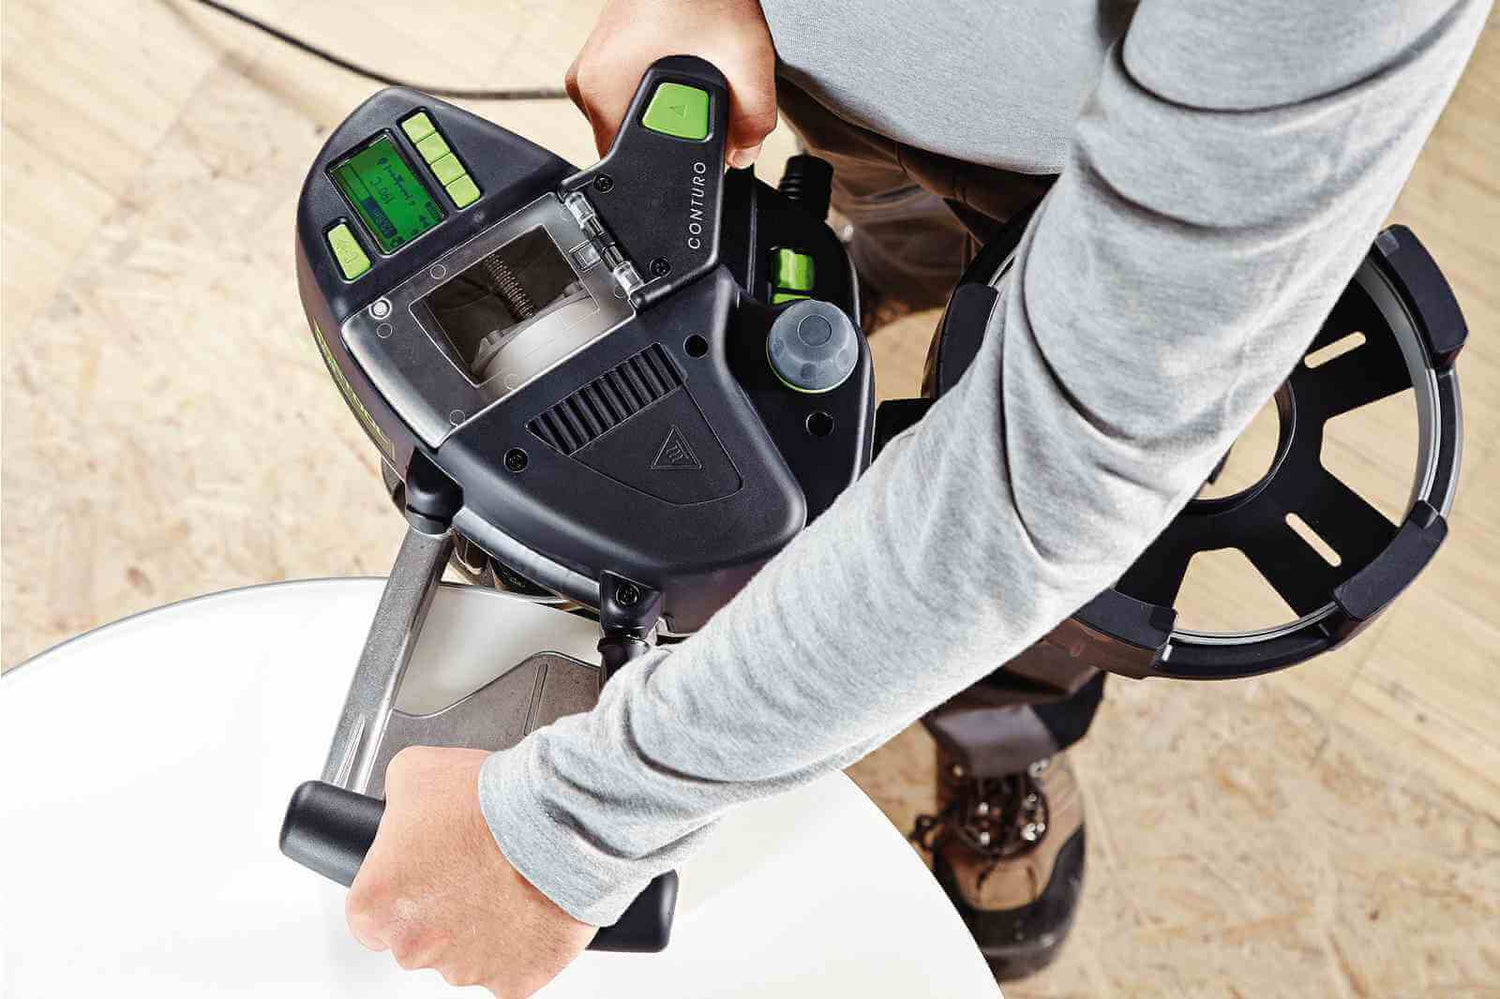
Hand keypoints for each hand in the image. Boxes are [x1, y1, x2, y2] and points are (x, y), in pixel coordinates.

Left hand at [345, 746, 595, 995]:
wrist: (557, 816)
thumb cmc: (491, 799)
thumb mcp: (415, 773)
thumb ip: (396, 808)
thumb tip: (402, 816)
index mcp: (377, 905)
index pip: (371, 917)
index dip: (402, 893)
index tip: (425, 875)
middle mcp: (414, 946)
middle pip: (418, 941)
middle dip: (442, 912)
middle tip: (472, 870)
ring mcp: (466, 968)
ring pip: (466, 956)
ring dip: (482, 927)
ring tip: (507, 881)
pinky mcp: (514, 981)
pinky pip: (511, 969)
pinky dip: (521, 945)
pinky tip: (530, 906)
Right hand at [566, 0, 776, 167]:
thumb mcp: (745, 60)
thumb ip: (753, 118)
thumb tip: (743, 156)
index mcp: (604, 89)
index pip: (630, 163)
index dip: (674, 160)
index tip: (700, 127)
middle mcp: (587, 82)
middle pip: (634, 144)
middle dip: (676, 133)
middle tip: (702, 87)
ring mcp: (590, 68)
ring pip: (634, 121)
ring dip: (669, 111)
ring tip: (691, 67)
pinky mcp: (603, 59)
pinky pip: (630, 97)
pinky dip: (660, 91)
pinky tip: (679, 60)